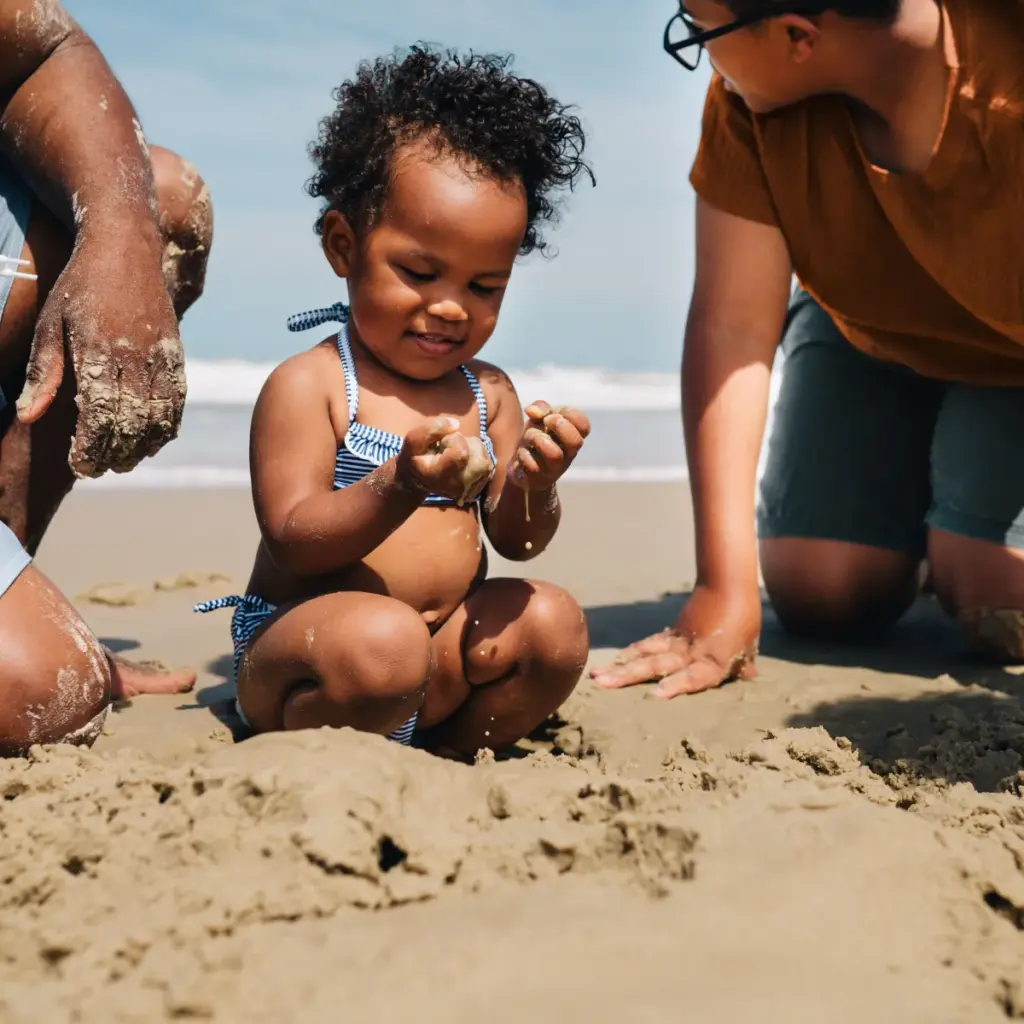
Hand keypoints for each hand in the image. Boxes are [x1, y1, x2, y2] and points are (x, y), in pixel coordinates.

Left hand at [17, 232, 184, 478]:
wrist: (127, 245)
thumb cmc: (79, 286)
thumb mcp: (50, 325)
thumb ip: (42, 372)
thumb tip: (26, 416)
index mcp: (100, 350)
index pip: (98, 415)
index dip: (91, 448)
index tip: (79, 466)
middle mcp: (136, 356)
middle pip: (130, 423)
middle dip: (115, 453)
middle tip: (98, 470)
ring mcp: (161, 356)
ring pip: (158, 417)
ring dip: (143, 446)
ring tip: (124, 462)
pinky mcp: (177, 354)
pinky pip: (177, 402)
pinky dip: (167, 427)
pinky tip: (153, 441)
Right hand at [397, 415, 493, 504]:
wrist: (420, 478)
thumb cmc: (417, 457)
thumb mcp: (414, 440)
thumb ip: (431, 429)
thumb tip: (456, 424)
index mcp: (438, 476)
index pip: (461, 453)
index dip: (453, 440)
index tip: (441, 443)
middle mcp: (456, 488)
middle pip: (478, 459)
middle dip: (465, 446)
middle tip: (448, 450)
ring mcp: (469, 491)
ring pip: (484, 460)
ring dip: (472, 451)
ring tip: (455, 455)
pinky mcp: (479, 488)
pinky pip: (488, 465)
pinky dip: (478, 458)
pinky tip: (463, 462)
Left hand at [508, 401, 589, 490]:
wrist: (521, 468)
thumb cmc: (536, 439)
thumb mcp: (539, 419)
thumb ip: (541, 408)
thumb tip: (532, 411)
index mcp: (573, 437)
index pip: (584, 426)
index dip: (569, 414)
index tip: (552, 414)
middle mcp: (568, 454)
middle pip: (576, 442)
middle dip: (559, 425)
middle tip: (546, 422)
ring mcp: (555, 468)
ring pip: (554, 454)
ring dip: (537, 438)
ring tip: (529, 437)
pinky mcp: (538, 478)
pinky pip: (533, 466)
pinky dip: (524, 454)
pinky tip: (522, 452)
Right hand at [589, 584, 760, 697]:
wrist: (726, 583)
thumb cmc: (743, 616)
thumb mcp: (748, 644)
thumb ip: (744, 663)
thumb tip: (749, 677)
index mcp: (714, 659)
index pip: (695, 677)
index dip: (677, 686)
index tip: (657, 695)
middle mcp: (690, 652)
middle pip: (657, 665)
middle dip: (629, 676)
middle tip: (603, 684)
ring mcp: (677, 641)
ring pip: (646, 655)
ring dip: (622, 666)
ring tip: (598, 675)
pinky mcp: (671, 633)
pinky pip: (649, 645)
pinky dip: (632, 653)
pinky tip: (615, 662)